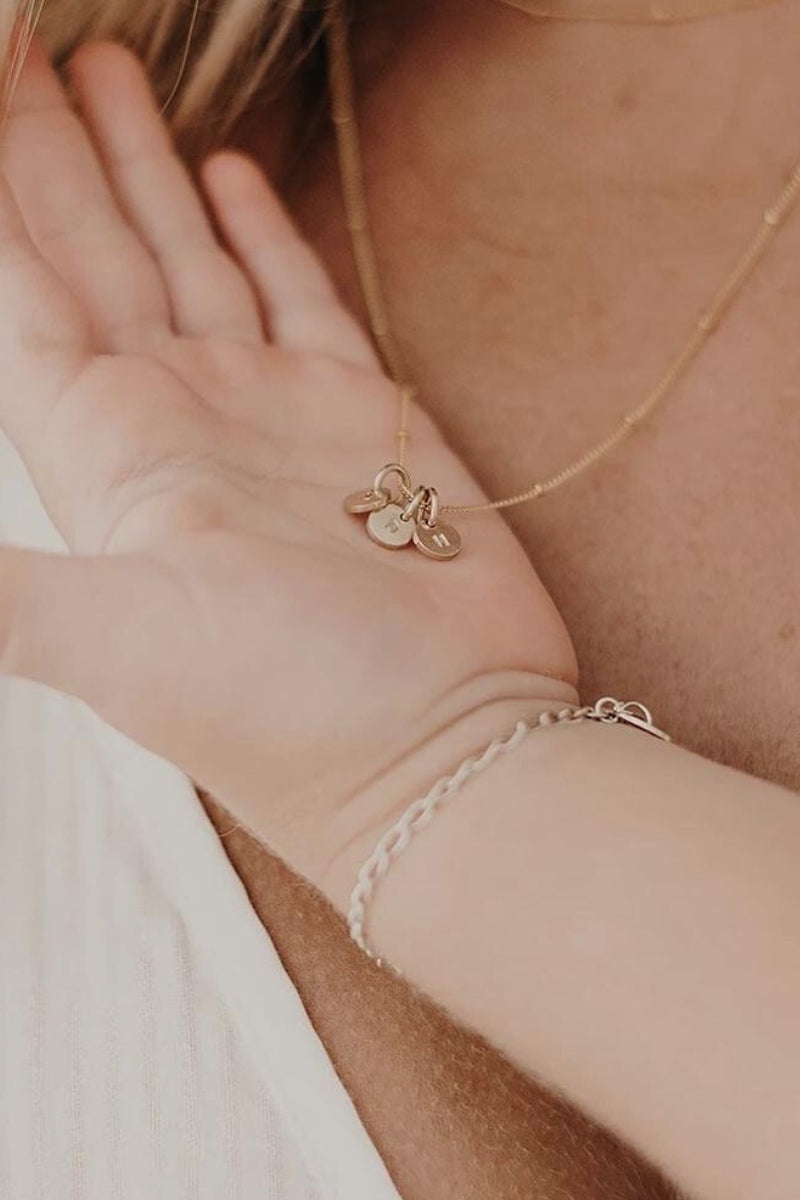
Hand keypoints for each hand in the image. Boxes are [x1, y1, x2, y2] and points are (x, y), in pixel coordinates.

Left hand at [0, 39, 575, 883]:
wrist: (443, 752)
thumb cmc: (287, 713)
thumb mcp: (117, 642)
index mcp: (103, 455)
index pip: (18, 292)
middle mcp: (175, 423)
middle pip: (93, 254)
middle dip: (53, 150)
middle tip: (27, 44)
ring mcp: (267, 415)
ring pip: (188, 262)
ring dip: (144, 172)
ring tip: (110, 73)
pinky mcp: (359, 418)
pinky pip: (294, 300)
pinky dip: (260, 235)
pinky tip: (228, 174)